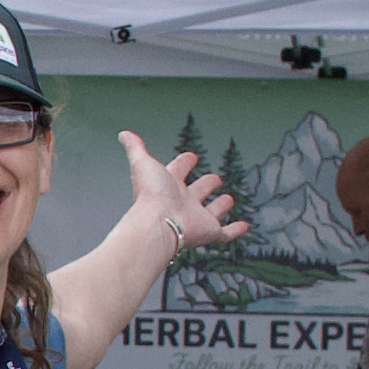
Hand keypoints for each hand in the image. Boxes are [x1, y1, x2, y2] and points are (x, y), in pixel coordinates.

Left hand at [123, 130, 245, 251]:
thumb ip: (135, 148)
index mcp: (168, 185)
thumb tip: (124, 134)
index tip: (191, 156)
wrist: (158, 224)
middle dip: (206, 185)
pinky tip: (244, 225)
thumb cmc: (151, 196)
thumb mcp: (143, 163)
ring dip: (220, 206)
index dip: (184, 163)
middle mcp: (183, 202)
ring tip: (228, 200)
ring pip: (211, 212)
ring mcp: (196, 218)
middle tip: (214, 179)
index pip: (177, 171)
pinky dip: (235, 230)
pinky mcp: (208, 232)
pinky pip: (224, 233)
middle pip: (197, 192)